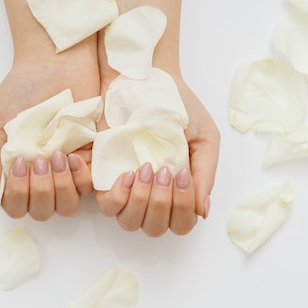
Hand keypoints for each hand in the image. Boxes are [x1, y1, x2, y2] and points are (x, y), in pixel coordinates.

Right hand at [0, 39, 100, 219]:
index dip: (18, 195)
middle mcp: (44, 174)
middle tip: (37, 159)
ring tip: (56, 156)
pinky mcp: (93, 155)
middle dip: (39, 192)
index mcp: (20, 169)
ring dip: (60, 187)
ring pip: (68, 203)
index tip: (19, 164)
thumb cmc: (21, 87)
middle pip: (43, 210)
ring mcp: (69, 167)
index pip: (17, 205)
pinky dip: (80, 176)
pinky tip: (72, 154)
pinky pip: (90, 184)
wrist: (54, 60)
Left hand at [95, 75, 219, 236]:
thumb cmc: (178, 107)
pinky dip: (119, 196)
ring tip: (147, 168)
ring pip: (130, 222)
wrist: (147, 79)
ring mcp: (125, 188)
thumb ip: (205, 174)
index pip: (181, 224)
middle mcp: (150, 195)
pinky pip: (107, 205)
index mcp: (177, 190)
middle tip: (164, 170)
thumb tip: (202, 210)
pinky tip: (128, 173)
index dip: (183, 210)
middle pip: (155, 228)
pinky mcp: (102, 176)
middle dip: (163, 204)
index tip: (184, 175)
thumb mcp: (204, 137)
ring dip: (142, 201)